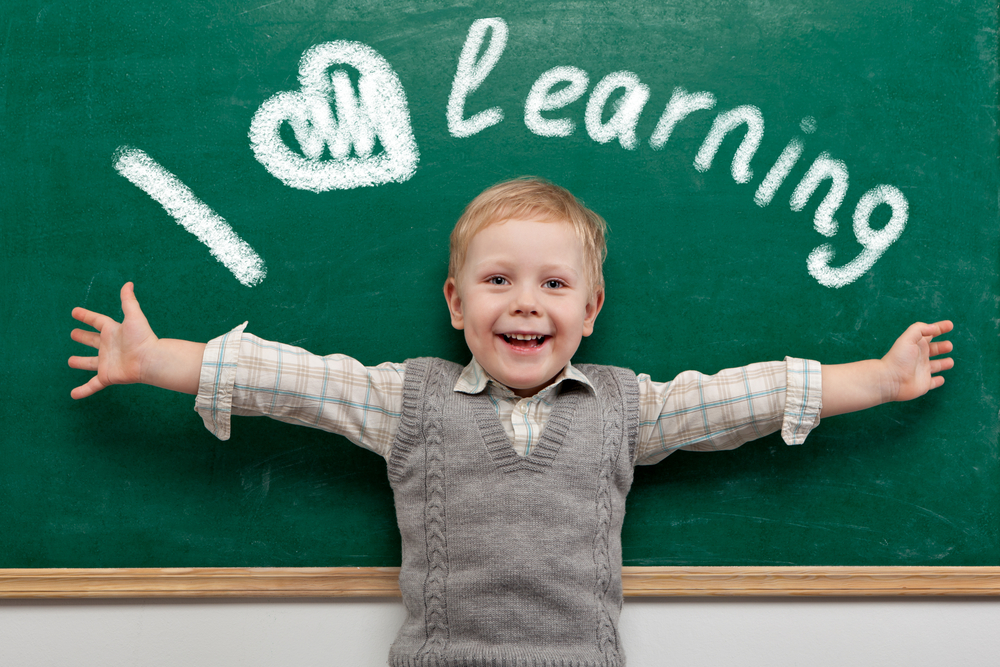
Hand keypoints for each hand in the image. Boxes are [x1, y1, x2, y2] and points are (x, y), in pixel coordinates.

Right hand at [69, 282, 157, 398]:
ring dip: (81, 362)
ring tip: (70, 361)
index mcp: (113, 331)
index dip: (86, 316)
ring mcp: (107, 362)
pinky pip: (92, 385)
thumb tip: (128, 283)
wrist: (150, 359)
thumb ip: (129, 301)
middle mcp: (109, 346)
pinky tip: (74, 395)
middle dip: (83, 337)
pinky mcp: (107, 376)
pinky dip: (83, 390)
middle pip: (93, 341)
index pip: (97, 321)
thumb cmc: (143, 338)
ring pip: (90, 363)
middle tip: (73, 334)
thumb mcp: (134, 316)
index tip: (74, 312)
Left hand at [881, 320, 954, 402]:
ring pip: (935, 366)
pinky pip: (933, 383)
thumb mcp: (908, 338)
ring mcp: (922, 371)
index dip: (940, 328)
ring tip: (950, 361)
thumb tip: (933, 327)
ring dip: (943, 363)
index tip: (950, 325)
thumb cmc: (899, 358)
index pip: (930, 334)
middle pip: (933, 350)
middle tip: (949, 345)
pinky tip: (941, 379)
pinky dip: (938, 381)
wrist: (891, 380)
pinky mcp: (924, 384)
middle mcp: (919, 357)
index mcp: (916, 345)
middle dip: (942, 347)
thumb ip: (920, 329)